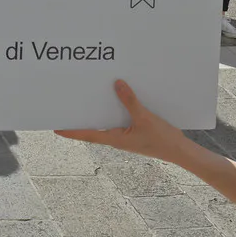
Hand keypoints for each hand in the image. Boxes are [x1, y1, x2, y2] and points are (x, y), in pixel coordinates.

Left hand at [57, 80, 190, 163]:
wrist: (179, 151)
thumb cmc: (161, 140)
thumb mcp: (145, 118)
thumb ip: (130, 101)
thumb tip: (117, 85)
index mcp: (115, 139)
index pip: (87, 135)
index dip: (71, 132)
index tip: (56, 128)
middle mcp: (116, 138)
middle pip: (94, 128)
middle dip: (81, 120)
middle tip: (68, 109)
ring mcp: (125, 136)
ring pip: (106, 123)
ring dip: (99, 113)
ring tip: (88, 100)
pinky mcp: (134, 132)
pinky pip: (119, 121)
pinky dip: (115, 111)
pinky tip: (117, 101)